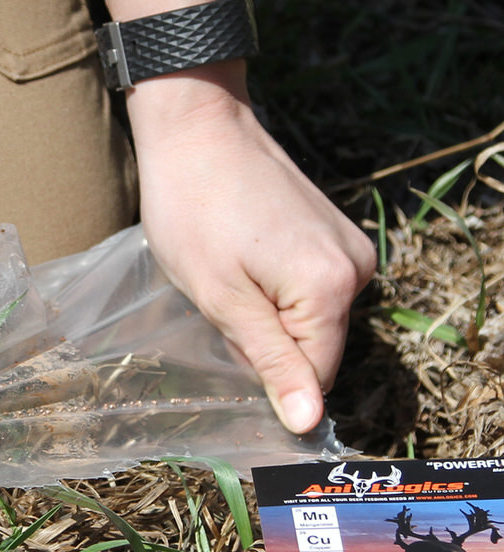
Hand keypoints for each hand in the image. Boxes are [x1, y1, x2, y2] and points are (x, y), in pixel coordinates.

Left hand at [127, 63, 376, 434]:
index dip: (268, 381)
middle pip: (314, 346)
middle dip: (265, 345)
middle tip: (216, 308)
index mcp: (332, 288)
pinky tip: (240, 264)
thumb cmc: (194, 209)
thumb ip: (269, 361)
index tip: (224, 357)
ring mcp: (349, 247)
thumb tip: (308, 423)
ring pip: (309, 318)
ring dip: (266, 316)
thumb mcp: (222, 297)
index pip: (313, 375)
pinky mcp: (333, 233)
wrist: (197, 128)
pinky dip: (273, 290)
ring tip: (225, 278)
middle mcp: (358, 268)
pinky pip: (308, 289)